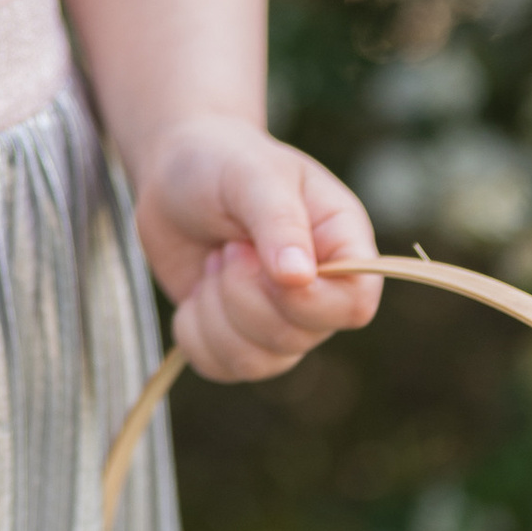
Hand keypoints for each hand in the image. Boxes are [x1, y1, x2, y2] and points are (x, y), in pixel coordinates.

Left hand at [134, 112, 380, 381]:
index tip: (268, 267)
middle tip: (229, 246)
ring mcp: (279, 320)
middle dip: (243, 294)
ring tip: (216, 262)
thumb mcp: (252, 176)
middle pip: (297, 337)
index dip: (310, 301)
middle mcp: (319, 291)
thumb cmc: (224, 163)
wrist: (176, 173)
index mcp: (342, 245)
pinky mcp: (238, 339)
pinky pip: (218, 366)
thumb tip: (299, 277)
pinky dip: (192, 330)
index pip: (355, 304)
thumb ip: (278, 222)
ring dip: (215, 312)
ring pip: (257, 362)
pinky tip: (197, 288)